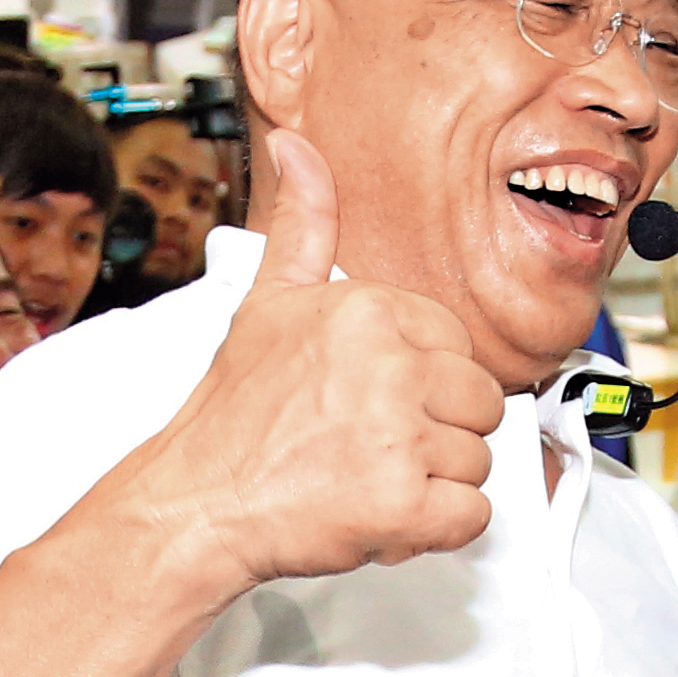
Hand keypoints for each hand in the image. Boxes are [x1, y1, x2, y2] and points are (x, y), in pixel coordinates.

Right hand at [122, 129, 503, 600]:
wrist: (198, 502)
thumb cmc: (234, 416)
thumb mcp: (266, 301)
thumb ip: (302, 224)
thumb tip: (299, 148)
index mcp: (370, 312)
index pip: (456, 344)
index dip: (422, 381)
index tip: (376, 398)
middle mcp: (390, 368)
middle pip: (479, 402)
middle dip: (435, 432)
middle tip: (372, 443)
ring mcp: (400, 438)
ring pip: (477, 460)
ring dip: (433, 481)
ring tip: (370, 476)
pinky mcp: (404, 506)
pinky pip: (472, 516)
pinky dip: (437, 528)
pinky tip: (388, 513)